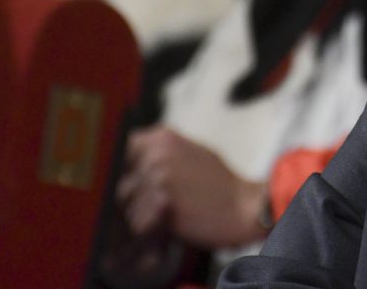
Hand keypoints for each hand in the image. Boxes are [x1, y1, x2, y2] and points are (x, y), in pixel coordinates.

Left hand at [116, 125, 266, 247]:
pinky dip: (150, 230)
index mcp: (162, 137)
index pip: (123, 151)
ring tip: (168, 216)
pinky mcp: (161, 202)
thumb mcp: (192, 153)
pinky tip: (169, 225)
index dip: (128, 171)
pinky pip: (137, 222)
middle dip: (134, 197)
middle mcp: (157, 152)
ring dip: (141, 215)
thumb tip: (132, 163)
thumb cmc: (220, 184)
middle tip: (157, 206)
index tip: (136, 183)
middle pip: (122, 181)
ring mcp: (158, 176)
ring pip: (128, 205)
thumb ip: (161, 154)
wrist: (244, 206)